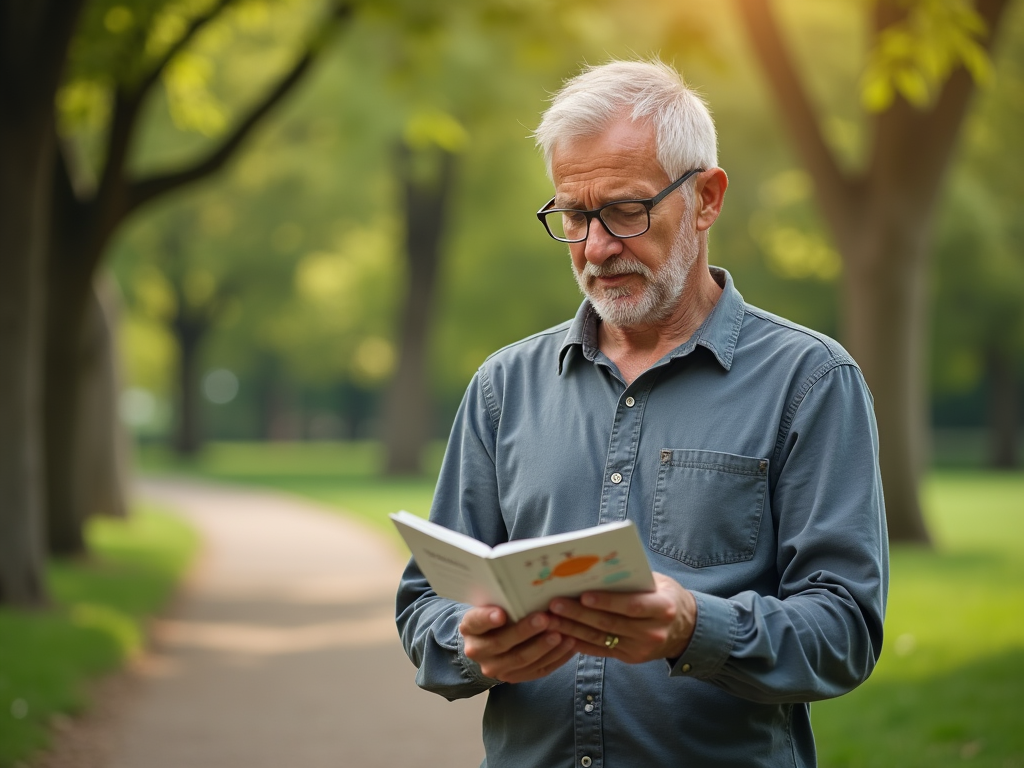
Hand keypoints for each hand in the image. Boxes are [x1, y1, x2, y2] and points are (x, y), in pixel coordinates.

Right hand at [459, 607, 576, 683]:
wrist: (488, 641)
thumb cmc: (494, 613)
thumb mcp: (491, 603)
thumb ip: (503, 599)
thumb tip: (526, 586)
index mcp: (470, 628)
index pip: (477, 622)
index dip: (488, 618)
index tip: (501, 613)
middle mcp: (478, 651)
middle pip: (502, 643)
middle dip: (525, 631)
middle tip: (545, 619)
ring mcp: (496, 668)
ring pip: (521, 660)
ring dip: (544, 647)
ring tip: (561, 633)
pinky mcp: (514, 677)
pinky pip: (537, 670)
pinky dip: (555, 658)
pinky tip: (569, 645)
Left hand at [546, 573, 696, 662]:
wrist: (685, 629)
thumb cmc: (666, 596)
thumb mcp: (659, 583)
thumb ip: (633, 578)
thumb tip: (596, 568)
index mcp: (663, 608)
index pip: (632, 606)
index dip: (607, 602)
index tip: (583, 595)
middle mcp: (653, 632)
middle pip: (610, 624)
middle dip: (579, 614)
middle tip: (555, 604)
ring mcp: (641, 649)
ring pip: (601, 639)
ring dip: (572, 629)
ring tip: (550, 619)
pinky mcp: (630, 658)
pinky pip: (601, 650)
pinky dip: (580, 643)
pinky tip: (561, 635)